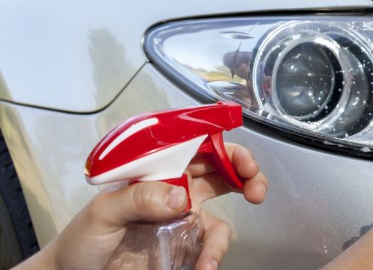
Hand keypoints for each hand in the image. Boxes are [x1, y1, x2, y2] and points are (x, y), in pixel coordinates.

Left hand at [14, 143, 266, 269]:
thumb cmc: (81, 240)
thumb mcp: (103, 212)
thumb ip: (139, 198)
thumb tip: (179, 196)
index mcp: (158, 172)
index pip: (198, 149)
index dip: (225, 149)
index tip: (242, 161)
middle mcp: (176, 192)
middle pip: (221, 173)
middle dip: (246, 175)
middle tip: (256, 187)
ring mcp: (183, 221)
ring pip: (223, 215)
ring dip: (224, 237)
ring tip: (212, 258)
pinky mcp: (185, 249)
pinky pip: (210, 248)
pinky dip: (212, 258)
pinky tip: (203, 268)